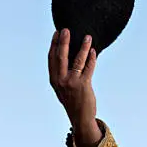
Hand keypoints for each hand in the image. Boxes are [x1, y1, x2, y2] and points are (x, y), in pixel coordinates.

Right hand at [49, 28, 101, 146]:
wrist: (80, 117)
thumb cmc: (72, 100)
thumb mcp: (62, 87)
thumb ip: (62, 74)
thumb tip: (67, 54)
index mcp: (54, 79)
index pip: (52, 58)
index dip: (54, 44)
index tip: (57, 32)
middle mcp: (60, 80)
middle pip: (61, 56)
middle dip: (63, 41)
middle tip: (66, 29)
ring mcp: (72, 82)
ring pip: (77, 60)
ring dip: (82, 47)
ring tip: (87, 36)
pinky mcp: (84, 85)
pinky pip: (88, 68)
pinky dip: (91, 58)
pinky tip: (94, 51)